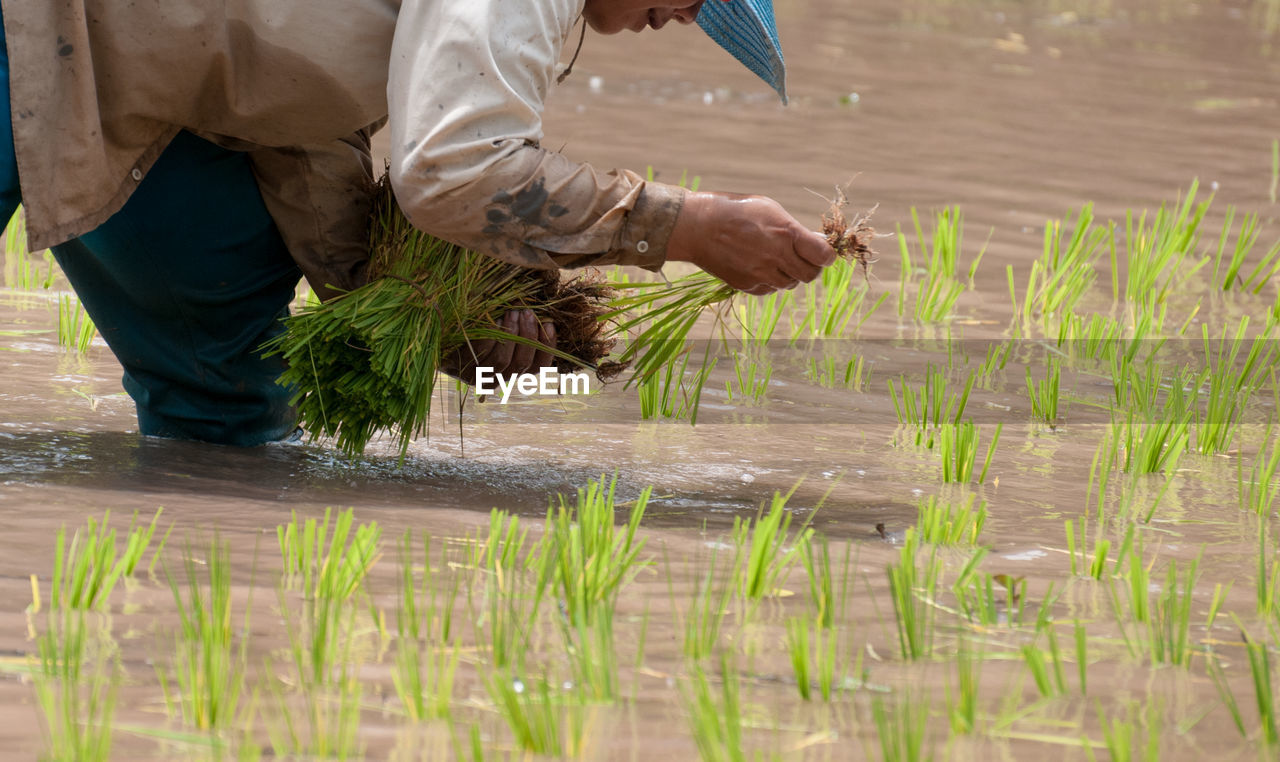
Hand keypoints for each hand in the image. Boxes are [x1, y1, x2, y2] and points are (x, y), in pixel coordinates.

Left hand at [443, 309, 556, 384]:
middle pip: (521, 363)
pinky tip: (494, 318)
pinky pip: (481, 351)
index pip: (537, 368)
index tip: (549, 324)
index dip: (547, 348)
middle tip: (527, 311)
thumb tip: (541, 312)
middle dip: (528, 335)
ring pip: (503, 359)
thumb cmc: (470, 329)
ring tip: (512, 311)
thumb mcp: (496, 330)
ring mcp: (477, 376)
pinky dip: (491, 334)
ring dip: (512, 332)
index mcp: (509, 372)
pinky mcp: (460, 368)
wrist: (432, 338)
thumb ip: (517, 327)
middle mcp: (495, 379)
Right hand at [666, 192, 834, 294]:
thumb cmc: (736, 211)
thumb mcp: (770, 209)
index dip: (827, 255)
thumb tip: (816, 243)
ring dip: (789, 274)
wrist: (698, 226)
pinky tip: (759, 265)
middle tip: (804, 258)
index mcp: (786, 233)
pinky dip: (770, 281)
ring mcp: (761, 273)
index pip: (823, 255)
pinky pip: (769, 289)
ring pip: (790, 284)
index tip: (823, 253)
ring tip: (777, 259)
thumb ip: (794, 229)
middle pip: (810, 275)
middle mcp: (776, 256)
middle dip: (811, 267)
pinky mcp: (747, 285)